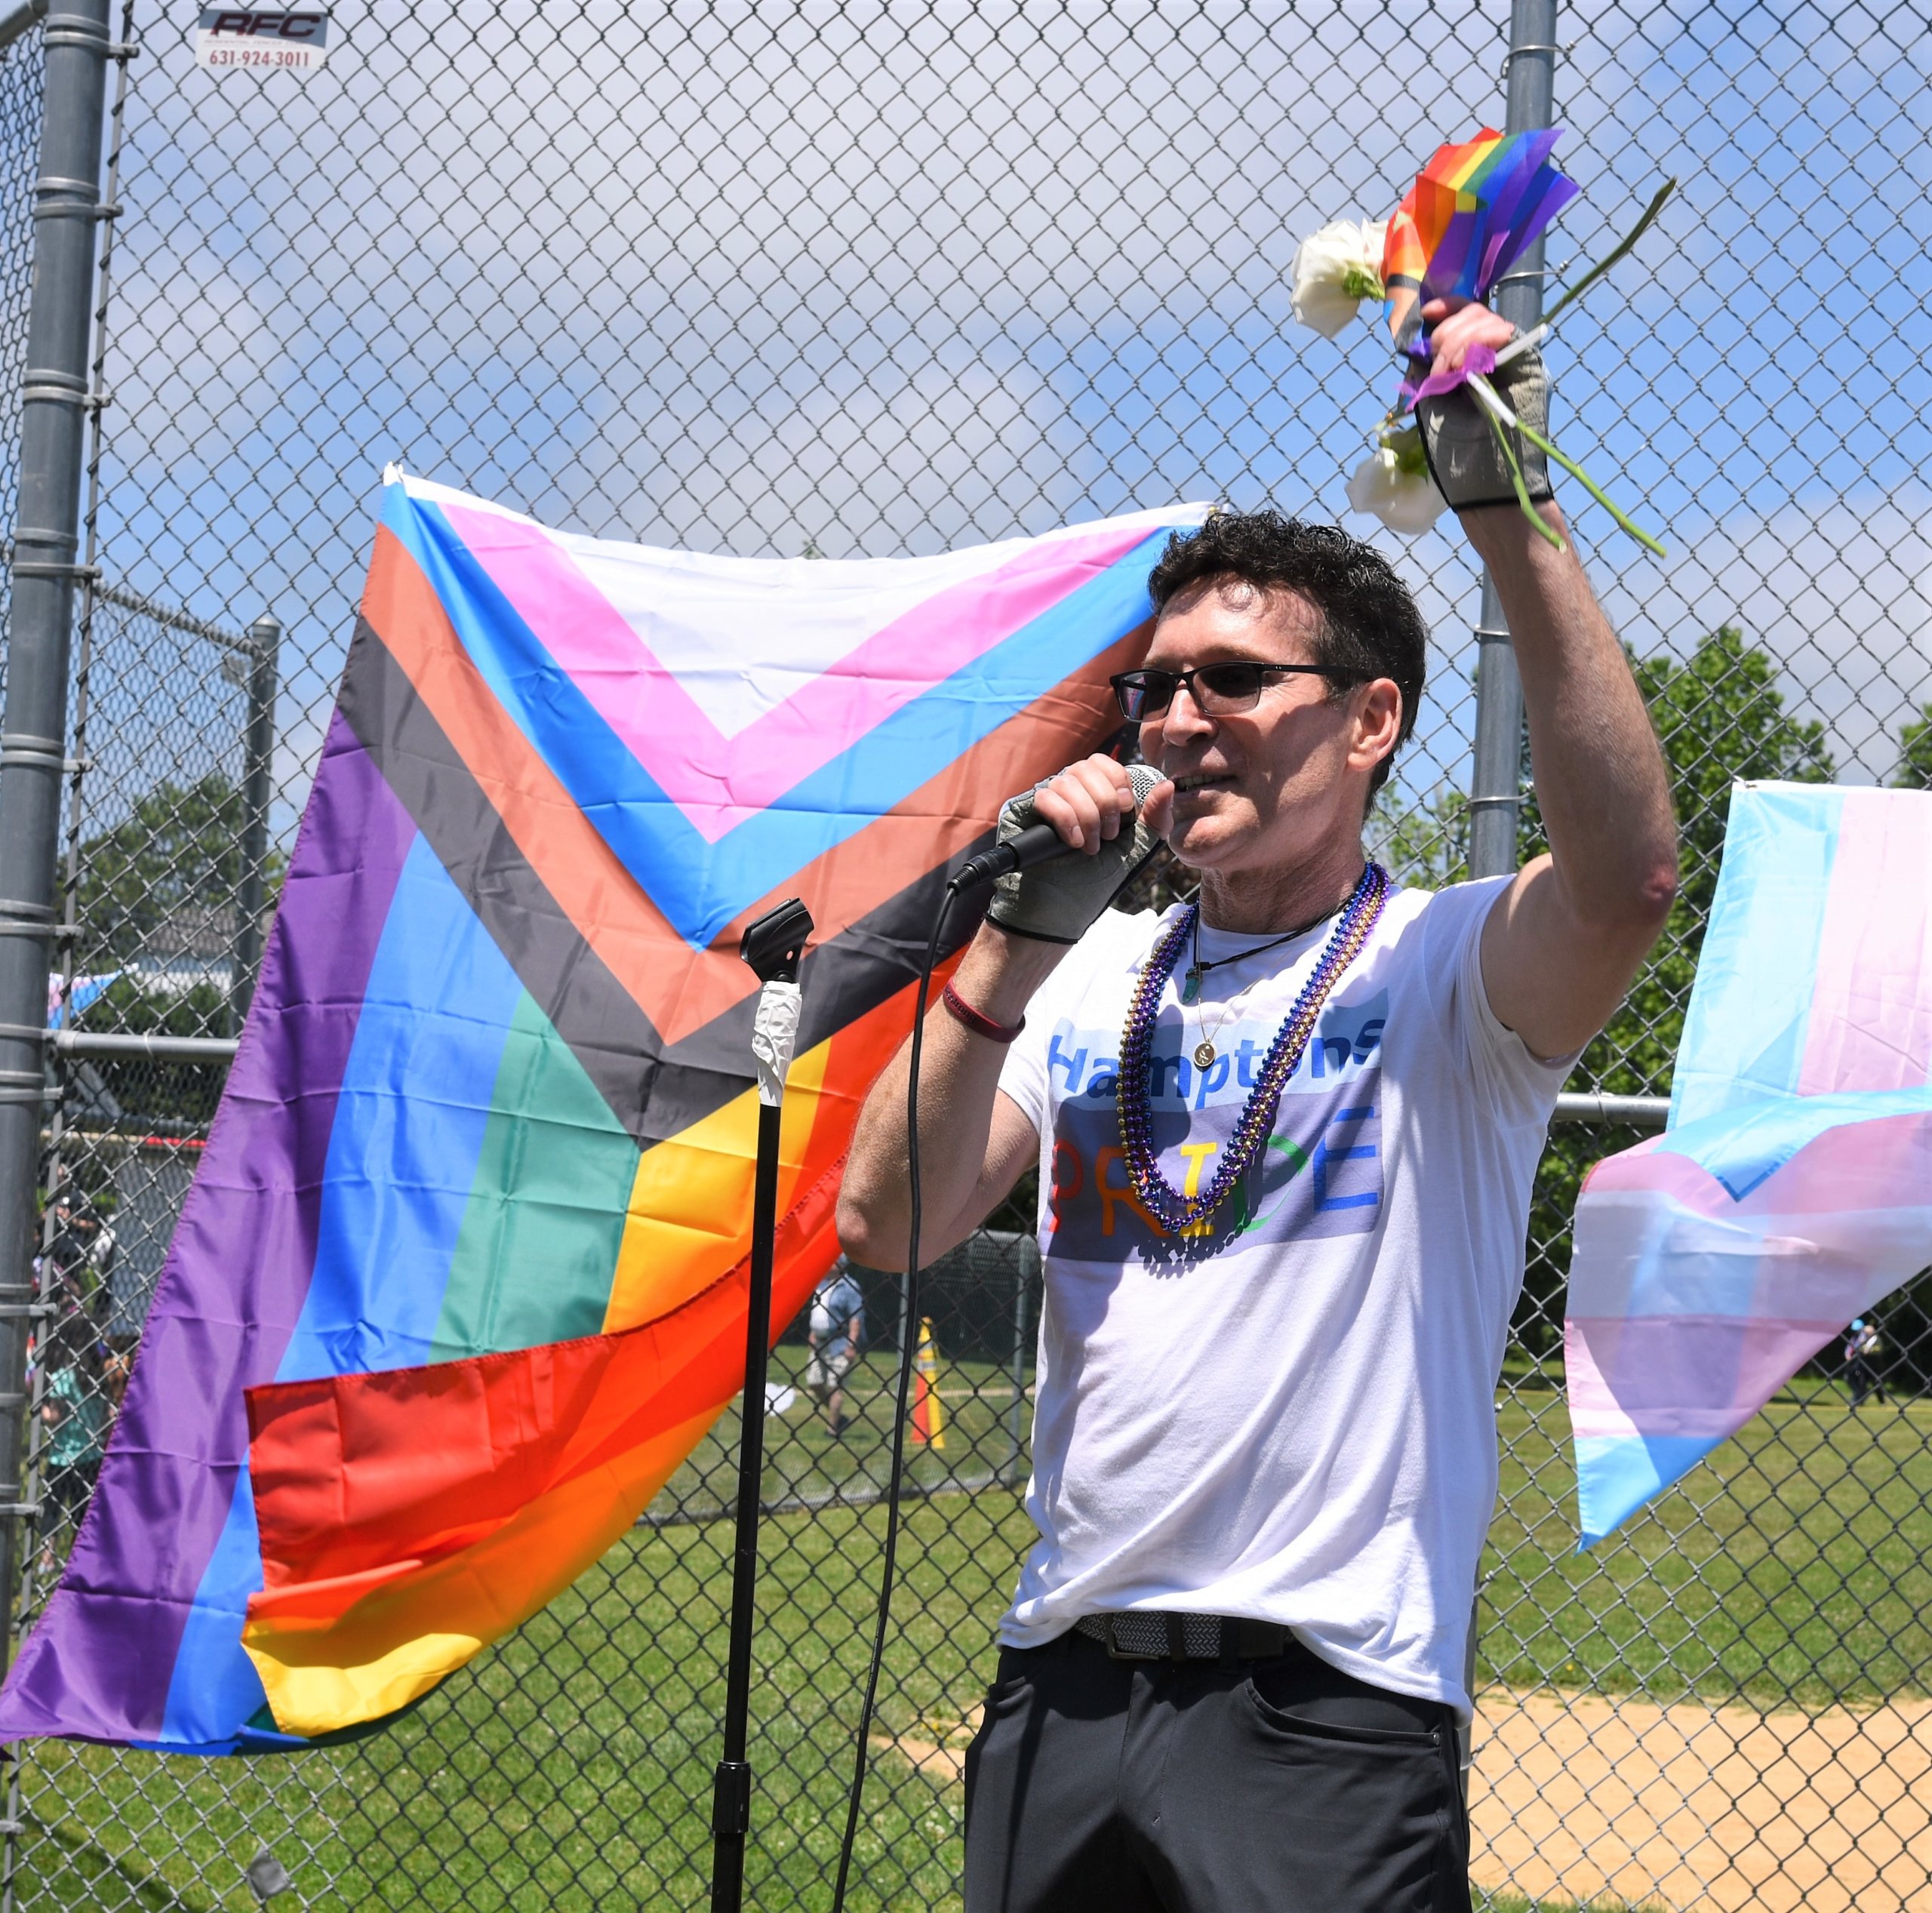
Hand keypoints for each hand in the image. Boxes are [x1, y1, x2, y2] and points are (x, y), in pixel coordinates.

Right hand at [983, 754, 1164, 944]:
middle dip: (1105, 803)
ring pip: (1066, 781)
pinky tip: (1072, 843)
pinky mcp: (1022, 812)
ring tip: (1090, 847)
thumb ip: (1155, 818)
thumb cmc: (1096, 881)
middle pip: (1086, 767)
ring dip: (1086, 818)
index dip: (1118, 783)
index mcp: (1093, 792)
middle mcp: (1067, 791)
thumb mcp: (1136, 848)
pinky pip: (1045, 796)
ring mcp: (1044, 800)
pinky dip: (1065, 820)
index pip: (1104, 762)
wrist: (1063, 910)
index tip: (1125, 814)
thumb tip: (1168, 785)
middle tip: (1109, 836)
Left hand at [1413, 297, 1551, 514]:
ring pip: (1488, 319)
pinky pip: (1508, 333)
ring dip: (1461, 340)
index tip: (1429, 313)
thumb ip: (1428, 369)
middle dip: (1448, 334)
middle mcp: (1492, 358)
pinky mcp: (1528, 367)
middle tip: (1441, 370)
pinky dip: (1482, 340)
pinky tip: (1469, 365)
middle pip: (1473, 314)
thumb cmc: (1456, 454)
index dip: (1447, 309)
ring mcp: (1512, 361)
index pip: (1462, 320)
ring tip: (1452, 375)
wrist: (1485, 483)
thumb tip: (1421, 338)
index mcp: (1468, 365)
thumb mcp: (1431, 404)